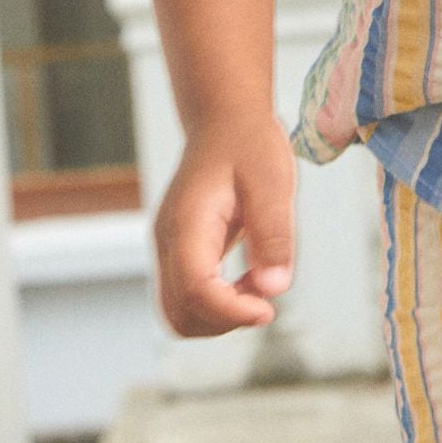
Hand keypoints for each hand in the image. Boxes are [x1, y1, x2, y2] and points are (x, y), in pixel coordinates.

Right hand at [153, 114, 296, 334]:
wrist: (225, 122)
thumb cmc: (250, 146)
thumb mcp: (273, 183)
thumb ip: (273, 235)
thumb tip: (274, 288)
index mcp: (187, 223)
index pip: (195, 291)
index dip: (231, 312)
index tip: (268, 309)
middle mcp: (167, 242)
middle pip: (180, 314)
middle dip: (225, 321)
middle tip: (264, 295)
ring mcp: (167, 249)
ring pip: (178, 314)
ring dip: (220, 317)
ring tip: (256, 285)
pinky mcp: (177, 253)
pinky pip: (186, 299)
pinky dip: (216, 306)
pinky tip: (247, 281)